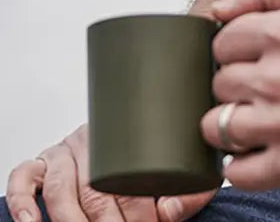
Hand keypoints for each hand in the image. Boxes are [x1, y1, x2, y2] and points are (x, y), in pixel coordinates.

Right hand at [5, 125, 216, 221]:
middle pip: (95, 190)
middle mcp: (93, 140)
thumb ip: (187, 194)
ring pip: (60, 189)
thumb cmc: (152, 168)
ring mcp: (64, 151)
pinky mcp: (39, 164)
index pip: (131, 177)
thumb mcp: (179, 175)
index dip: (139, 211)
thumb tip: (170, 213)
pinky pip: (23, 178)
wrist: (130, 148)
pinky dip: (24, 203)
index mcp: (130, 136)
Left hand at [202, 0, 279, 189]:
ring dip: (235, 125)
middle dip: (238, 85)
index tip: (259, 58)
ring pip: (216, 126)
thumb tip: (220, 7)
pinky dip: (245, 163)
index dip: (239, 50)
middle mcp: (279, 76)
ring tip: (264, 119)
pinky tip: (267, 148)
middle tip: (269, 88)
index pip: (222, 41)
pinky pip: (235, 170)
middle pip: (219, 83)